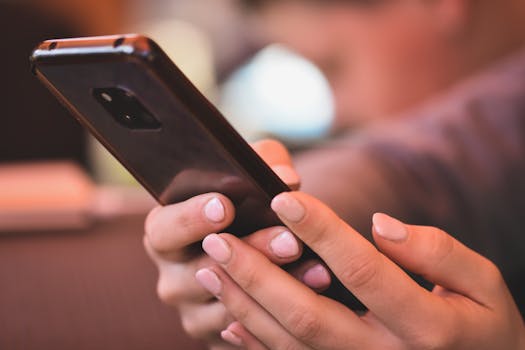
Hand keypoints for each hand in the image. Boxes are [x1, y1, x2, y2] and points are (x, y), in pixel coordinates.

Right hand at [143, 140, 329, 348]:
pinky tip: (313, 299)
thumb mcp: (248, 176)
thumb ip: (262, 162)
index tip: (227, 205)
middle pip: (200, 270)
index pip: (163, 227)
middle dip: (250, 253)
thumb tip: (284, 177)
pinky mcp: (215, 337)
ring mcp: (192, 311)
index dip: (191, 217)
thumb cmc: (248, 206)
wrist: (257, 251)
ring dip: (276, 288)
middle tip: (290, 241)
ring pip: (228, 305)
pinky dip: (279, 314)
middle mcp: (171, 275)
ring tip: (318, 270)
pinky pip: (245, 333)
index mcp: (166, 233)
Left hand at [197, 191, 524, 348]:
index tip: (282, 197)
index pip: (361, 270)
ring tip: (209, 268)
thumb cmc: (483, 325)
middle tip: (217, 238)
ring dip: (244, 304)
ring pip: (289, 342)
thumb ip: (437, 252)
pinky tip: (227, 316)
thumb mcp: (484, 284)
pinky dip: (254, 342)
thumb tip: (381, 226)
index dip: (320, 230)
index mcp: (425, 326)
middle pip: (308, 313)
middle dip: (257, 273)